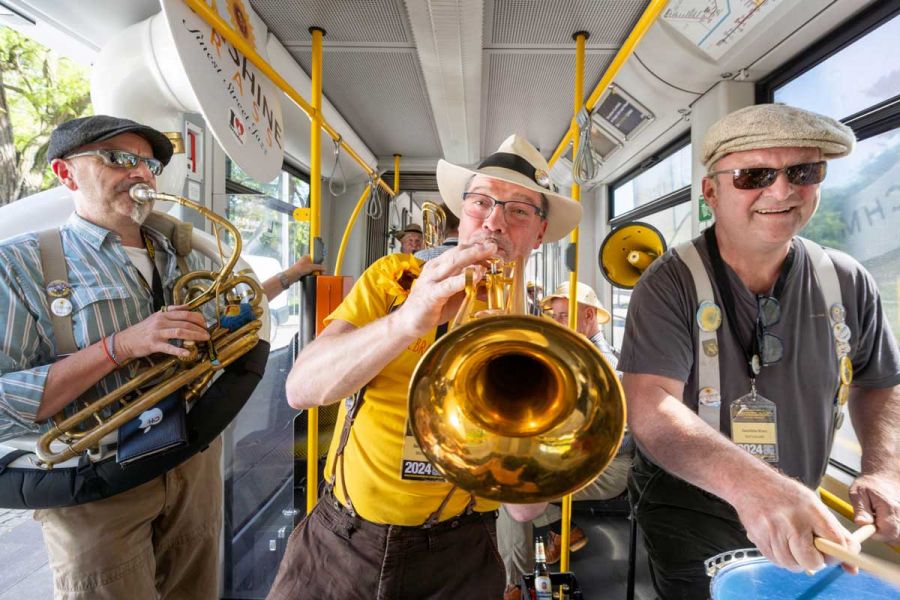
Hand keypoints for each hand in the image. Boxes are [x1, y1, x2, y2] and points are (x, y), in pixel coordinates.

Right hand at [115, 305, 209, 359]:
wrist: (125, 340)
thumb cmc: (143, 330)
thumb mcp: (157, 316)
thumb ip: (172, 311)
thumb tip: (187, 306)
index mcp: (164, 314)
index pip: (185, 313)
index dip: (198, 318)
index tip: (206, 324)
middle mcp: (161, 321)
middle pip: (185, 322)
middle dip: (200, 328)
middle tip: (208, 334)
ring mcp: (157, 332)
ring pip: (180, 332)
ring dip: (194, 336)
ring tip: (204, 339)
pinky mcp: (153, 344)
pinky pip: (169, 347)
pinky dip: (179, 350)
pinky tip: (187, 352)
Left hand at [284, 255, 323, 281]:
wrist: (292, 275)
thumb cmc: (299, 269)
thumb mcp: (311, 267)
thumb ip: (319, 267)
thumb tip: (324, 268)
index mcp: (306, 257)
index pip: (314, 257)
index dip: (318, 261)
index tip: (321, 265)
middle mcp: (304, 261)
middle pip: (313, 264)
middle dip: (316, 268)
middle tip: (319, 271)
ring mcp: (303, 266)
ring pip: (311, 269)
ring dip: (313, 272)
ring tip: (314, 274)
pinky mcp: (302, 271)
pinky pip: (308, 272)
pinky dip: (310, 274)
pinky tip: (310, 276)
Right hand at [394, 241, 496, 337]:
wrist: (409, 322)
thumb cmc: (432, 307)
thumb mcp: (453, 294)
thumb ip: (468, 286)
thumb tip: (488, 282)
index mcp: (439, 265)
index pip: (459, 251)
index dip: (476, 248)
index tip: (491, 247)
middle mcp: (435, 269)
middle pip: (458, 253)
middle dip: (477, 248)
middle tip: (493, 246)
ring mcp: (432, 280)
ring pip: (454, 262)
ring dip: (473, 256)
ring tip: (487, 252)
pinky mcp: (431, 294)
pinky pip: (448, 285)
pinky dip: (463, 279)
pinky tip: (476, 275)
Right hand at [733, 475, 857, 571]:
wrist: (750, 483)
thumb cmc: (784, 494)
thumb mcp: (813, 505)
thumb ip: (835, 533)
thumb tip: (851, 566)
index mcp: (811, 510)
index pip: (836, 543)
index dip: (838, 555)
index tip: (835, 554)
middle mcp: (793, 520)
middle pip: (813, 561)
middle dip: (815, 561)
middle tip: (812, 551)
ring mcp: (774, 530)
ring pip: (793, 565)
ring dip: (796, 560)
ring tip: (793, 544)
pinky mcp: (759, 537)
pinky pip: (776, 561)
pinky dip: (781, 558)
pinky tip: (780, 543)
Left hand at [850, 472, 899, 543]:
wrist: (884, 476)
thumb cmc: (869, 484)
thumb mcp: (858, 493)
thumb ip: (860, 510)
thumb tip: (861, 523)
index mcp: (889, 507)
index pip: (888, 533)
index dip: (876, 535)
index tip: (868, 528)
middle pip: (896, 537)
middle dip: (883, 535)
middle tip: (873, 524)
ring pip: (899, 535)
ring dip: (888, 532)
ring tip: (878, 520)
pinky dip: (893, 529)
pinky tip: (885, 520)